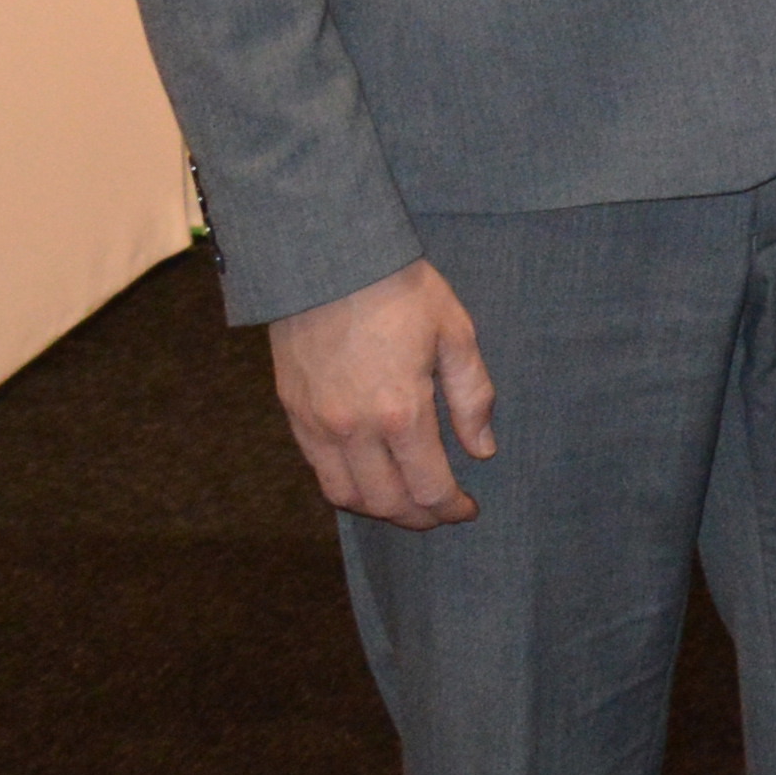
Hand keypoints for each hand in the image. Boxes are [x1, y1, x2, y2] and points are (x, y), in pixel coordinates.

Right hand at [268, 257, 496, 528]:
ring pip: (346, 496)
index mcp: (402, 412)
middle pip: (387, 503)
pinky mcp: (293, 413)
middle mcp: (354, 430)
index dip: (451, 508)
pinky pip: (318, 470)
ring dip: (380, 511)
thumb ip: (472, 396)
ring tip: (406, 503)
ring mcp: (317, 425)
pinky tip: (368, 478)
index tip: (467, 509)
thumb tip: (482, 449)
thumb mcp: (454, 333)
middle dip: (419, 518)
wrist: (327, 257)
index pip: (428, 488)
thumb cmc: (399, 289)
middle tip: (441, 512)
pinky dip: (346, 487)